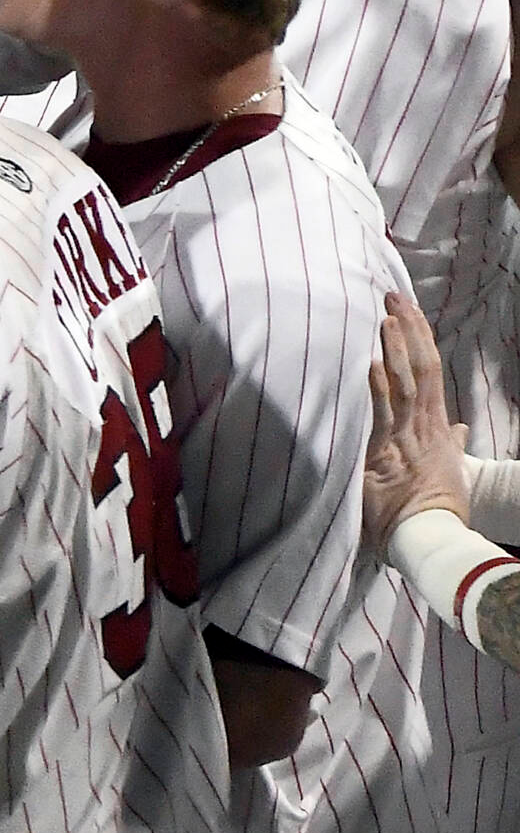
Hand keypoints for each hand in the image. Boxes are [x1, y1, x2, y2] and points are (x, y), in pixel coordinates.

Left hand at [364, 291, 470, 544]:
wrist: (430, 535)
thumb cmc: (435, 507)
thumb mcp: (448, 469)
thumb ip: (452, 444)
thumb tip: (459, 428)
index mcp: (435, 426)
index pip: (429, 373)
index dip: (420, 340)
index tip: (409, 312)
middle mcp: (424, 425)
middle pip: (421, 368)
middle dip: (409, 331)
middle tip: (395, 296)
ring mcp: (407, 436)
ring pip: (405, 383)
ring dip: (396, 349)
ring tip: (386, 317)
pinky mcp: (389, 452)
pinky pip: (385, 414)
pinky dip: (380, 388)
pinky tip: (373, 363)